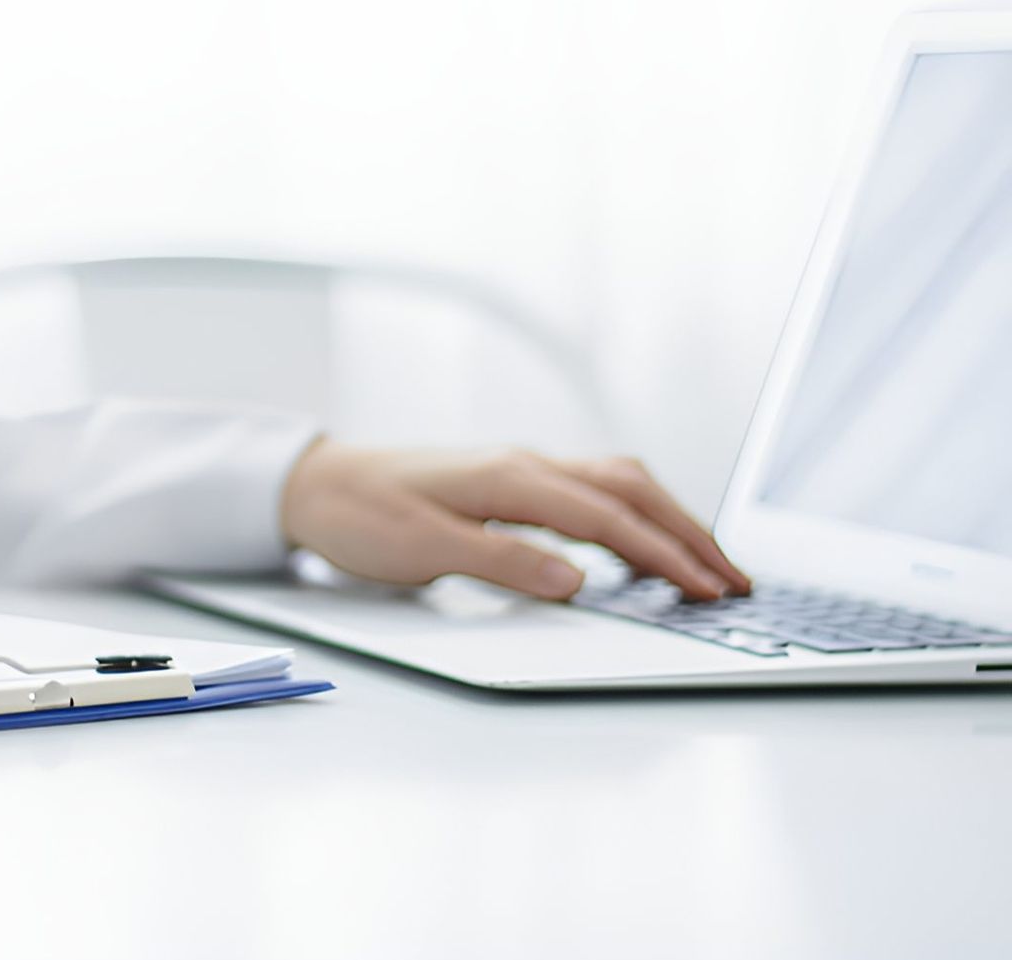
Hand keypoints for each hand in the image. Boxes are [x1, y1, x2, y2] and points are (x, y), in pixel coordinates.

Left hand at [280, 440, 750, 601]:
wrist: (315, 484)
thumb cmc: (360, 515)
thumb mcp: (421, 549)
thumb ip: (500, 562)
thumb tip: (576, 581)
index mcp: (508, 478)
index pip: (607, 516)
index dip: (664, 554)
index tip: (709, 589)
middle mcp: (524, 465)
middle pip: (630, 490)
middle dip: (689, 533)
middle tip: (738, 581)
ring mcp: (521, 469)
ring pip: (617, 484)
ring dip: (669, 520)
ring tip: (712, 566)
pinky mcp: (512, 482)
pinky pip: (592, 491)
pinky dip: (635, 514)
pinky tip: (647, 543)